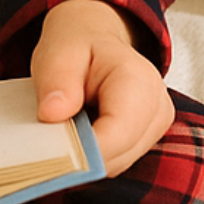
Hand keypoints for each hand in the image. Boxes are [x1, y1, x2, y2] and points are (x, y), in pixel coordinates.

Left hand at [31, 0, 173, 175]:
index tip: (51, 155)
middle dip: (80, 154)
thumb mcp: (58, 50)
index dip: (85, 151)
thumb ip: (56, 80)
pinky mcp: (146, 140)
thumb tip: (52, 114)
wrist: (94, 39)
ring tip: (63, 127)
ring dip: (84, 155)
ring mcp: (155, 127)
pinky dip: (91, 154)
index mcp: (138, 81)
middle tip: (46, 137)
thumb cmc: (79, 46)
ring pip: (115, 163)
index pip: (118, 133)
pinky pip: (114, 161)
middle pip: (117, 155)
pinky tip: (75, 134)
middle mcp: (156, 107)